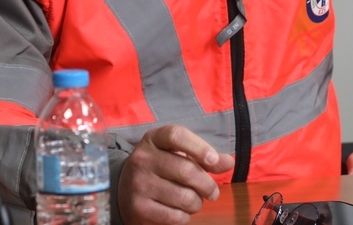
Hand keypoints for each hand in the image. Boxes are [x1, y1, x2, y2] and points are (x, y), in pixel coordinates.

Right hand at [118, 125, 233, 224]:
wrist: (123, 188)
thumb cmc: (159, 167)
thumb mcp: (177, 154)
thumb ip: (203, 156)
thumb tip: (228, 162)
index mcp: (153, 139)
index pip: (176, 136)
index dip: (199, 147)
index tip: (214, 161)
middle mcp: (142, 159)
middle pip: (186, 170)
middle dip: (207, 185)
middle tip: (212, 192)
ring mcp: (139, 184)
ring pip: (184, 197)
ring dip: (197, 203)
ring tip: (194, 201)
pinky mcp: (139, 208)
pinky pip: (175, 216)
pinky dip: (185, 216)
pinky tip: (181, 211)